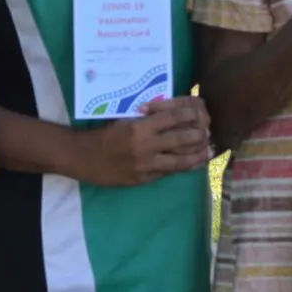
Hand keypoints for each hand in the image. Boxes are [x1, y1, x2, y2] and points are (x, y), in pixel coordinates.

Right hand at [80, 96, 212, 186]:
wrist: (83, 157)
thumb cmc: (104, 133)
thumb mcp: (126, 119)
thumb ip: (148, 118)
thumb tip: (175, 114)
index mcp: (140, 127)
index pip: (173, 117)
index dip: (190, 114)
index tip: (199, 112)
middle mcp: (145, 146)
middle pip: (182, 139)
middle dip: (198, 134)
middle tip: (207, 131)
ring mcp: (145, 165)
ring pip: (180, 160)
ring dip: (197, 155)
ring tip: (208, 151)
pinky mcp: (143, 179)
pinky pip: (168, 173)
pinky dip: (183, 168)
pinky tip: (193, 164)